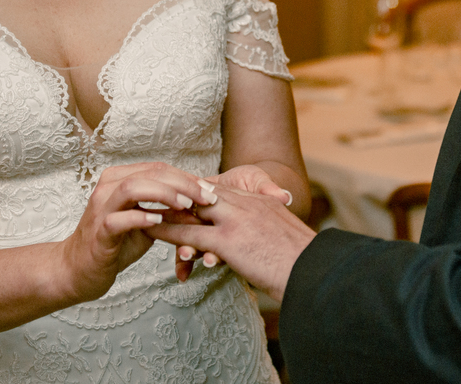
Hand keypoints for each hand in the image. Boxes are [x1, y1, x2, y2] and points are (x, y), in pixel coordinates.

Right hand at [57, 162, 213, 303]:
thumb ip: (171, 214)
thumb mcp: (149, 226)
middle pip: (149, 173)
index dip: (186, 177)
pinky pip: (118, 219)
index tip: (210, 190)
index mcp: (120, 180)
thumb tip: (204, 210)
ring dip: (163, 194)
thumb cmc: (117, 244)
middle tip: (207, 197)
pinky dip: (141, 217)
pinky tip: (159, 221)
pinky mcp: (98, 232)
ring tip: (185, 205)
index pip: (158, 168)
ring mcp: (101, 208)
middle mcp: (108, 188)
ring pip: (132, 187)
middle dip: (183, 183)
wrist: (80, 270)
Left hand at [148, 183, 315, 302]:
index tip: (182, 193)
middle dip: (179, 196)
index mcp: (261, 201)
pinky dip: (168, 232)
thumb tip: (277, 217)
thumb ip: (275, 223)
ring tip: (145, 213)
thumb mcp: (287, 233)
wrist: (315, 269)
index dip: (201, 192)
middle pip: (204, 195)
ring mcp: (236, 220)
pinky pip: (190, 234)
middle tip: (154, 196)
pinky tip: (151, 232)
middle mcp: (246, 205)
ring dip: (168, 211)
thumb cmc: (306, 259)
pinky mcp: (228, 241)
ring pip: (192, 211)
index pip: (224, 192)